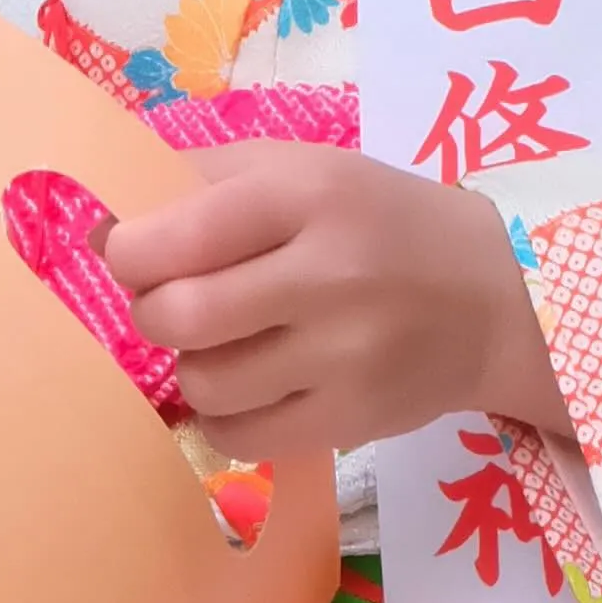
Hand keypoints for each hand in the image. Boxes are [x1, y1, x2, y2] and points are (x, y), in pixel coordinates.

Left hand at [99, 145, 580, 472]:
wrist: (499, 298)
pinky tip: (247, 386)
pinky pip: (239, 435)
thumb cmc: (380, 222)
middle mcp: (329, 275)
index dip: (125, 252)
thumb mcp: (307, 167)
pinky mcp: (352, 420)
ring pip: (204, 382)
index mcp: (310, 195)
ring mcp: (344, 357)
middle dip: (152, 312)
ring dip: (191, 365)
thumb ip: (206, 176)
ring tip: (223, 343)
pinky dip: (222, 414)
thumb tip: (102, 214)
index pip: (176, 234)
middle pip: (179, 316)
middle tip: (173, 303)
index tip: (129, 254)